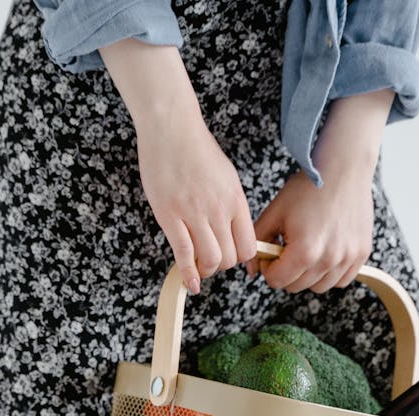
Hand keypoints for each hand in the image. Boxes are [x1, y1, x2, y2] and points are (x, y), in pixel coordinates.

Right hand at [101, 39, 255, 293]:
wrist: (171, 128)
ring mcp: (194, 214)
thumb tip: (232, 228)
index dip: (242, 259)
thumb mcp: (226, 176)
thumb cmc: (196, 149)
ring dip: (206, 270)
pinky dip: (188, 274)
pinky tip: (189, 283)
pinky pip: (184, 254)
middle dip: (223, 266)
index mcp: (235, 200)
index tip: (232, 258)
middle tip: (212, 262)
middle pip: (231, 257)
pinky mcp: (170, 216)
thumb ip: (231, 204)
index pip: (249, 245)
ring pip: (211, 260)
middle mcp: (219, 210)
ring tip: (200, 267)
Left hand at [245, 90, 395, 292]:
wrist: (343, 169)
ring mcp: (348, 258)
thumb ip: (258, 241)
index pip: (276, 281)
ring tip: (307, 248)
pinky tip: (324, 252)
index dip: (268, 267)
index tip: (272, 252)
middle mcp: (328, 260)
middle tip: (288, 247)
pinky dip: (330, 272)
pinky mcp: (361, 254)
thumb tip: (252, 269)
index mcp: (304, 251)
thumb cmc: (308, 187)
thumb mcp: (275, 212)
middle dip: (286, 271)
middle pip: (296, 286)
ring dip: (308, 274)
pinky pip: (340, 280)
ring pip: (318, 287)